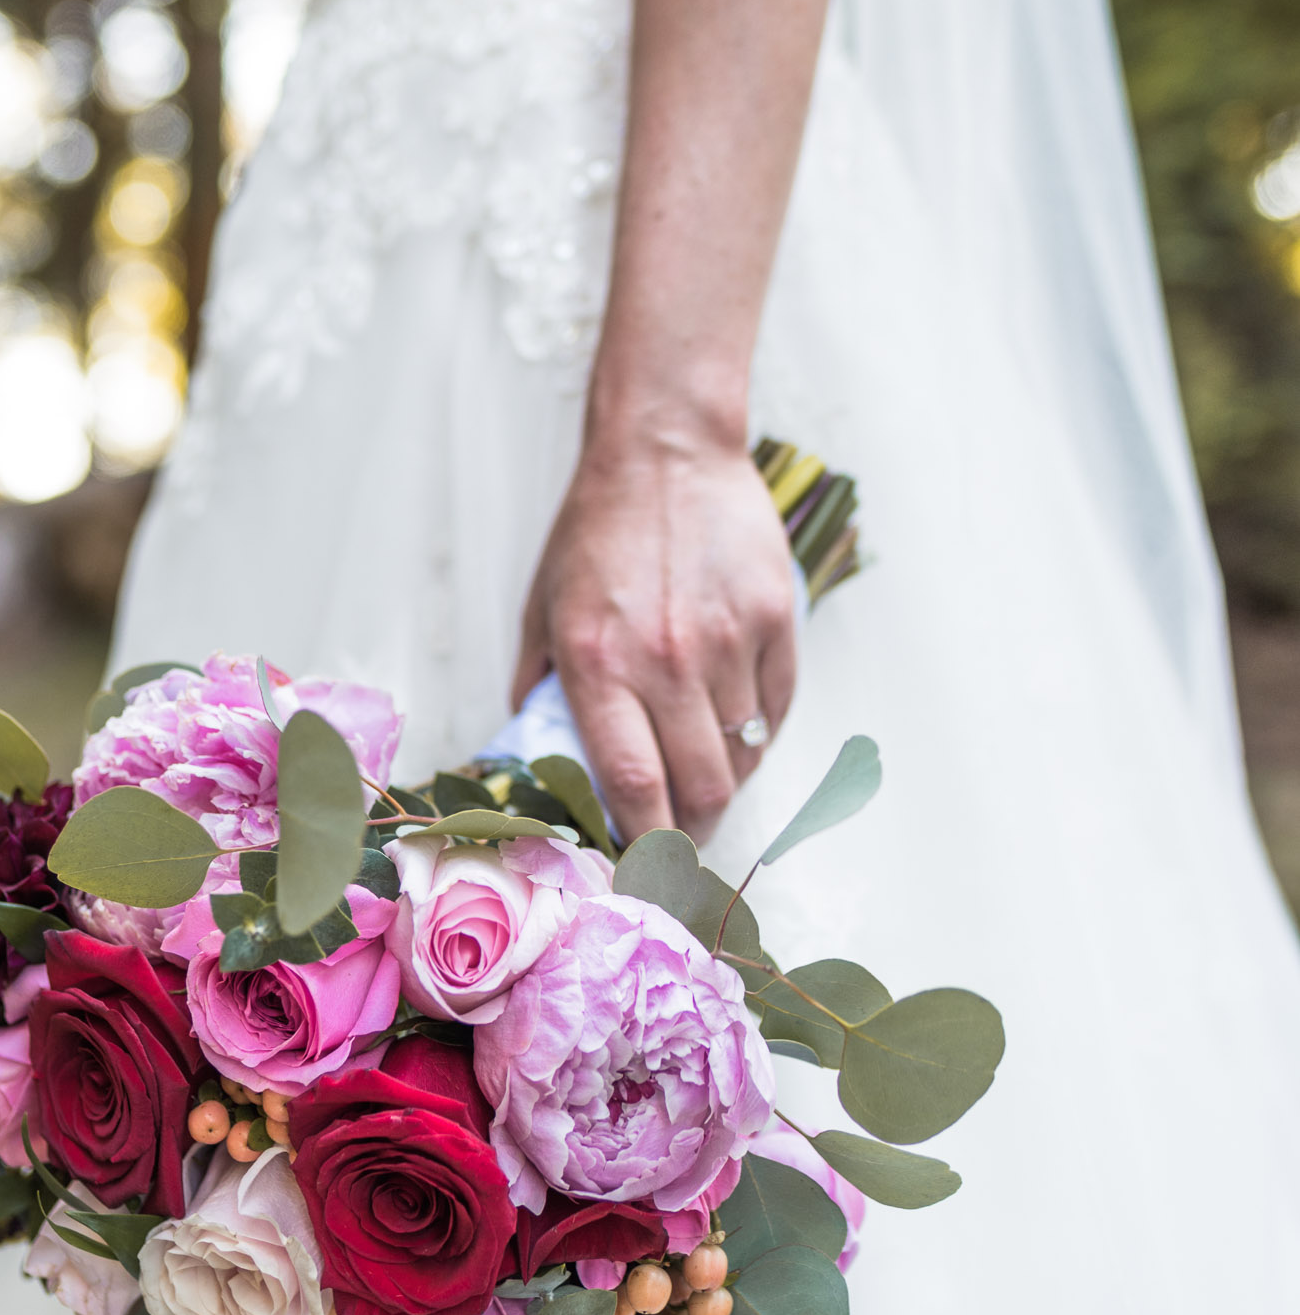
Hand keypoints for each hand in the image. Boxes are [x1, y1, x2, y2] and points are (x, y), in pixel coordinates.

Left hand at [513, 437, 796, 844]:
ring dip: (725, 777)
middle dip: (693, 831)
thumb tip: (539, 760)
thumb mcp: (543, 611)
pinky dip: (758, 731)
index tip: (641, 862)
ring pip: (744, 755)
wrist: (666, 452)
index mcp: (598, 664)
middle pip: (702, 789)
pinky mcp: (774, 617)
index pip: (634, 788)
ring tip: (704, 766)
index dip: (643, 843)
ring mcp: (728, 639)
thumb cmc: (599, 532)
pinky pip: (776, 708)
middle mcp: (666, 660)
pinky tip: (736, 721)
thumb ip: (541, 690)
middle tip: (682, 835)